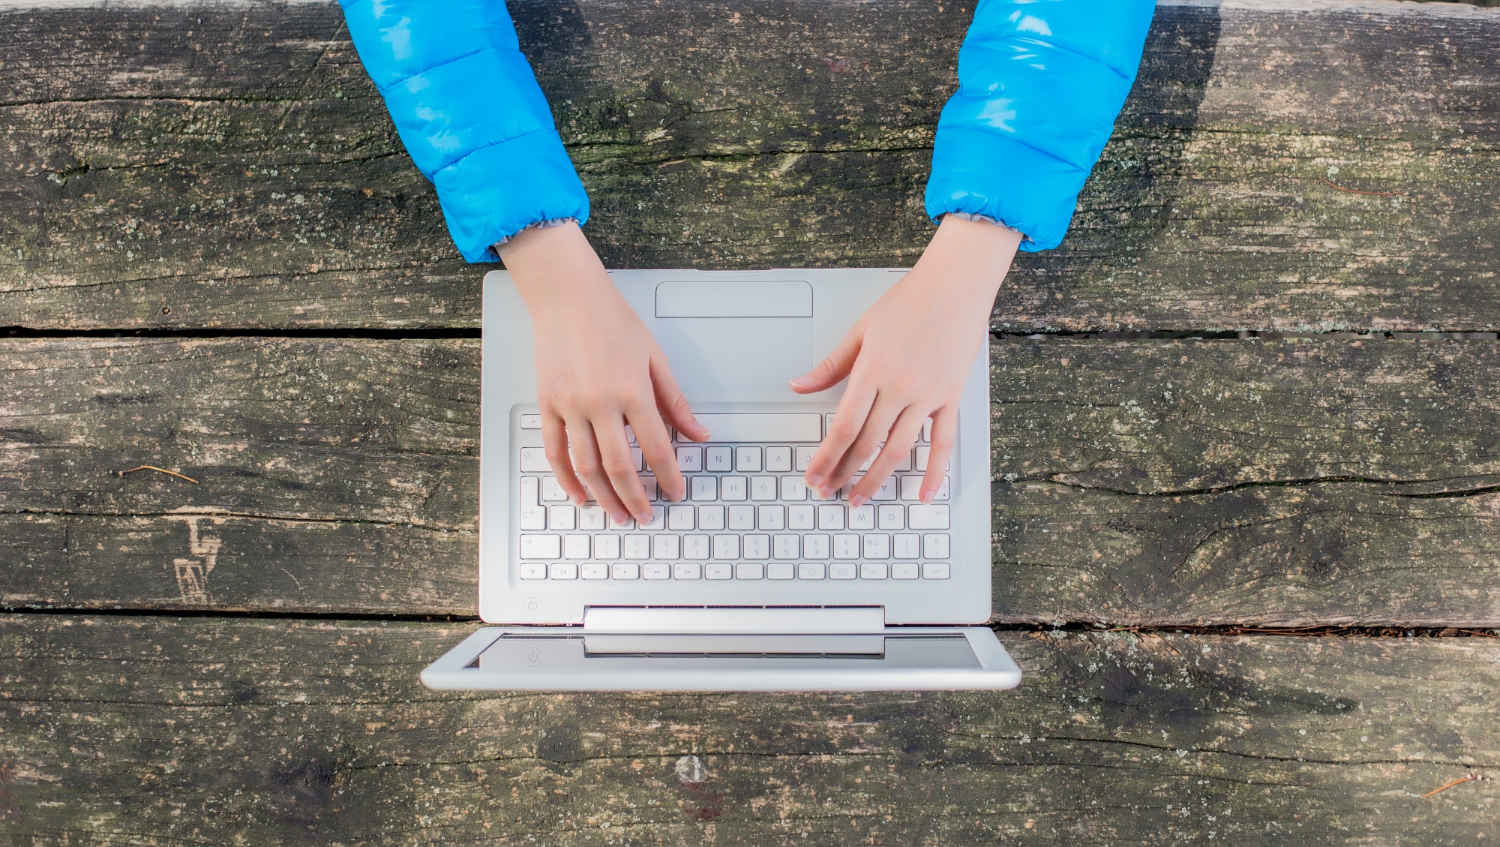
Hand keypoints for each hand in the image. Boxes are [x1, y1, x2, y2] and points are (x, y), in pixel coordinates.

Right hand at [498, 221, 707, 523]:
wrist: (567, 296)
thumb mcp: (655, 357)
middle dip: (635, 498)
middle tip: (645, 515)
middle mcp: (600, 401)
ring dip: (603, 496)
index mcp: (633, 390)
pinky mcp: (547, 404)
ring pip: (586, 465)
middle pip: (620, 465)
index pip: (656, 447)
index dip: (668, 476)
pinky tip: (579, 494)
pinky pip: (555, 451)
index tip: (675, 492)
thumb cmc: (612, 320)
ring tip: (616, 513)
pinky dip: (566, 478)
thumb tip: (698, 433)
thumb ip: (675, 401)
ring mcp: (570, 405)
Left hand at [791, 215, 1020, 505]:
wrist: (956, 284)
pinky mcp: (951, 397)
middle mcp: (900, 388)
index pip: (843, 427)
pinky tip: (925, 495)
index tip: (814, 476)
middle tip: (829, 493)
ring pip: (900, 450)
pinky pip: (943, 443)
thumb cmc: (909, 301)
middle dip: (844, 473)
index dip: (826, 458)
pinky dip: (935, 472)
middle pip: (867, 444)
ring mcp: (928, 395)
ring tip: (861, 499)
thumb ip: (831, 365)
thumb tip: (798, 385)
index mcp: (872, 371)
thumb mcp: (862, 330)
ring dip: (878, 479)